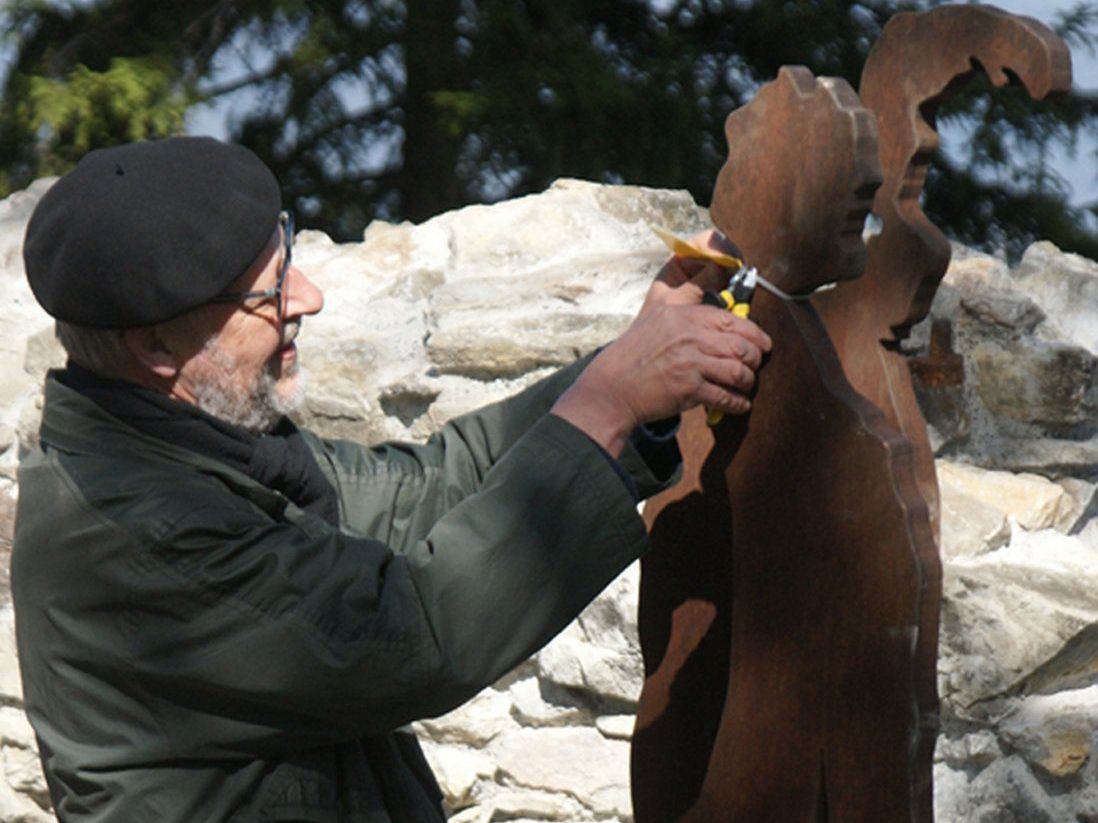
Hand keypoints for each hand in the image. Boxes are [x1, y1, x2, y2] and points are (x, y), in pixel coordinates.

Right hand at [552, 230, 771, 455]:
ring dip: (748, 381)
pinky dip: (738, 403)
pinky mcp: (688, 390)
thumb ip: (684, 296)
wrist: (611, 387)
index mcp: (684, 315)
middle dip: (755, 359)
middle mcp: (690, 336)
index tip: (762, 343)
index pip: (732, 320)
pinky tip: (739, 404)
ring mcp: (690, 364)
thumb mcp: (655, 312)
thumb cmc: (634, 351)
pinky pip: (725, 397)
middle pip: (741, 346)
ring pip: (738, 372)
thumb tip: (715, 288)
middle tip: (755, 365)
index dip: (755, 333)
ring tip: (746, 385)